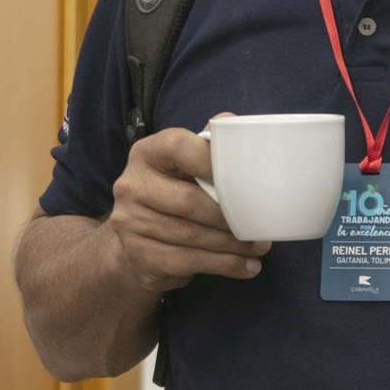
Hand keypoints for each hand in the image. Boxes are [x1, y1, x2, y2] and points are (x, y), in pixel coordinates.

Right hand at [104, 121, 270, 292]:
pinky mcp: (138, 254)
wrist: (134, 243)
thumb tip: (232, 122)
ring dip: (232, 245)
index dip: (212, 161)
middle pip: (189, 201)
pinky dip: (223, 265)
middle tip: (260, 227)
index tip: (242, 178)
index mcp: (146, 153)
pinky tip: (245, 267)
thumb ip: (204, 148)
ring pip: (192, 236)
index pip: (178, 147)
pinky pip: (188, 262)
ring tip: (259, 248)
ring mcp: (130, 222)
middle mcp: (131, 185)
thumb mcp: (182, 167)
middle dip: (230, 217)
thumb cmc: (170, 196)